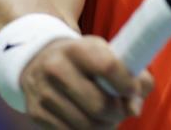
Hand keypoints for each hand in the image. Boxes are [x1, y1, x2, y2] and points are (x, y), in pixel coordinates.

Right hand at [19, 36, 155, 128]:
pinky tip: (92, 123)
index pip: (108, 68)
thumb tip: (134, 109)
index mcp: (77, 49)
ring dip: (105, 126)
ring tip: (109, 118)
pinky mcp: (37, 114)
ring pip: (86, 125)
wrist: (39, 61)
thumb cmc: (83, 59)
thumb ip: (131, 74)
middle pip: (99, 105)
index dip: (127, 84)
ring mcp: (44, 93)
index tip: (134, 91)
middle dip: (118, 113)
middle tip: (123, 110)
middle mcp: (56, 69)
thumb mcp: (105, 53)